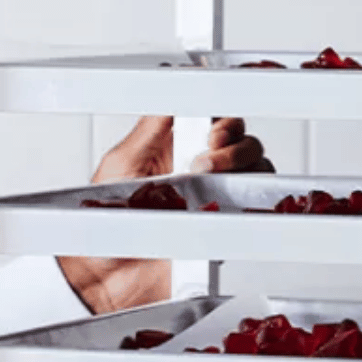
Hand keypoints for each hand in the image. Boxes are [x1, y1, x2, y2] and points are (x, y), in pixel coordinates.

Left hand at [56, 116, 272, 314]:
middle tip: (208, 154)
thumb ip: (151, 127)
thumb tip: (172, 86)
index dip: (222, 118)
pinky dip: (255, 201)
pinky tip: (229, 202)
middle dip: (235, 143)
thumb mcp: (121, 163)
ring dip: (243, 168)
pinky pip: (258, 211)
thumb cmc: (103, 221)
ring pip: (258, 173)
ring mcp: (217, 200)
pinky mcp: (226, 229)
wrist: (104, 275)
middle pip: (245, 144)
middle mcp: (201, 172)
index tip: (212, 126)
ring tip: (208, 177)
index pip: (216, 120)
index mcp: (176, 148)